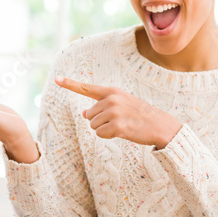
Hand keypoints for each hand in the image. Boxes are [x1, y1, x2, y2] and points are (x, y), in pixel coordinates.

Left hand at [55, 77, 181, 148]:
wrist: (160, 125)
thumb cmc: (140, 115)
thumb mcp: (122, 105)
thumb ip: (102, 106)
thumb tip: (84, 114)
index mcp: (112, 92)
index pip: (87, 88)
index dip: (70, 84)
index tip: (57, 79)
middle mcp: (111, 100)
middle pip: (90, 115)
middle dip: (100, 121)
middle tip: (119, 120)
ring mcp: (114, 112)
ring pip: (93, 125)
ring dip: (104, 129)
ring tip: (122, 126)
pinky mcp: (117, 126)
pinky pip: (100, 134)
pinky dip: (108, 136)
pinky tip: (123, 132)